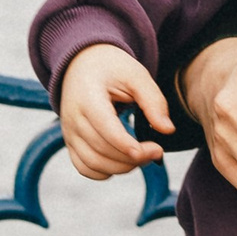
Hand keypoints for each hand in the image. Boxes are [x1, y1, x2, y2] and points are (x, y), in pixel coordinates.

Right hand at [58, 41, 174, 179]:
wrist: (82, 63)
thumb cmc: (112, 68)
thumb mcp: (136, 75)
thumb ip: (153, 101)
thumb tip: (167, 130)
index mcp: (88, 98)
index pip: (107, 130)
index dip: (130, 147)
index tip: (157, 150)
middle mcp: (73, 118)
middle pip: (102, 151)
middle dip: (134, 158)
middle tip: (157, 151)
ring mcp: (69, 133)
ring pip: (93, 164)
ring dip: (122, 167)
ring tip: (143, 156)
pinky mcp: (70, 142)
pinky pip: (84, 168)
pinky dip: (105, 172)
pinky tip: (123, 162)